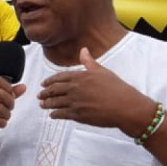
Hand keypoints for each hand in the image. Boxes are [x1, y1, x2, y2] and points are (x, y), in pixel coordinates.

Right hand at [0, 76, 27, 138]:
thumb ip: (8, 93)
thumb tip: (23, 87)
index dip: (8, 88)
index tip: (10, 95)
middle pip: (1, 94)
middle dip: (10, 103)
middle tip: (9, 109)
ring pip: (0, 109)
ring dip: (6, 116)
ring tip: (3, 117)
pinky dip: (2, 123)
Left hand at [38, 48, 154, 135]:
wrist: (126, 107)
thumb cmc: (118, 89)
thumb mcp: (103, 72)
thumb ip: (90, 62)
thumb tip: (83, 50)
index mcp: (81, 76)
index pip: (59, 77)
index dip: (50, 81)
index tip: (44, 83)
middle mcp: (75, 88)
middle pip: (54, 90)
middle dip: (45, 92)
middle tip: (40, 94)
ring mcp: (75, 102)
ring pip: (55, 102)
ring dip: (47, 104)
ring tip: (42, 104)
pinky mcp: (78, 115)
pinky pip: (61, 114)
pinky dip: (54, 114)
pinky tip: (52, 115)